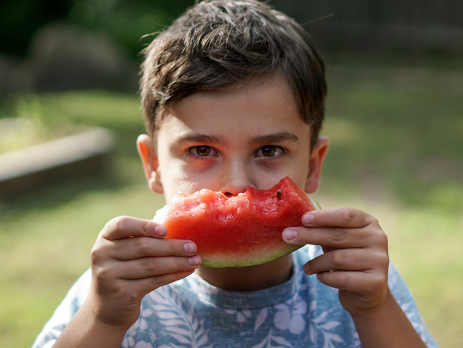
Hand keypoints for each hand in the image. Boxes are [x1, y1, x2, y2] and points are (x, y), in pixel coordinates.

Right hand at [86, 216, 200, 329]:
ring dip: (177, 262)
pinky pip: (153, 281)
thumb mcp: (124, 251)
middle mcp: (102, 254)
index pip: (122, 225)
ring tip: (196, 260)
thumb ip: (142, 238)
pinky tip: (186, 271)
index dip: (145, 226)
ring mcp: (110, 275)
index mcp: (105, 237)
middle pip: (142, 246)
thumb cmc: (124, 269)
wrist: (107, 307)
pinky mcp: (122, 293)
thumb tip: (181, 231)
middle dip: (171, 246)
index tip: (166, 230)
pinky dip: (173, 275)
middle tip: (193, 246)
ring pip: (151, 265)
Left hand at [283, 208, 388, 315]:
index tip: (303, 219)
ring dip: (316, 263)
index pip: (346, 215)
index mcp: (369, 222)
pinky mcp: (377, 282)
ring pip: (338, 259)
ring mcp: (380, 260)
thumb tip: (294, 218)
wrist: (367, 291)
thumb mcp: (337, 240)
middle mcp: (378, 238)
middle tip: (287, 236)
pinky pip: (342, 279)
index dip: (324, 217)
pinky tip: (319, 276)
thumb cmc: (346, 257)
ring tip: (306, 267)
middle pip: (338, 236)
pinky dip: (325, 277)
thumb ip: (323, 228)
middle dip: (309, 236)